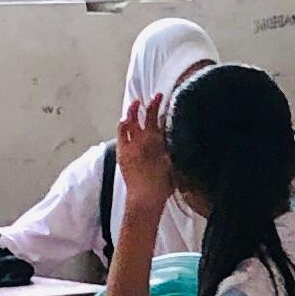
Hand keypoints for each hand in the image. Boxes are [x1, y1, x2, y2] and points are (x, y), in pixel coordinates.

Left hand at [113, 91, 174, 212]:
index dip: (159, 105)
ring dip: (133, 112)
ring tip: (135, 105)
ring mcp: (132, 145)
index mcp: (159, 142)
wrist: (146, 198)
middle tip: (152, 98)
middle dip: (149, 104)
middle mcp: (145, 140)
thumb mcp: (173, 164)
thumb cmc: (163, 185)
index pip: (159, 118)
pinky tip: (124, 122)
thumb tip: (172, 138)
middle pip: (146, 116)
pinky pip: (121, 133)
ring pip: (131, 122)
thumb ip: (171, 149)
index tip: (161, 97)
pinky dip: (123, 125)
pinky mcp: (122, 152)